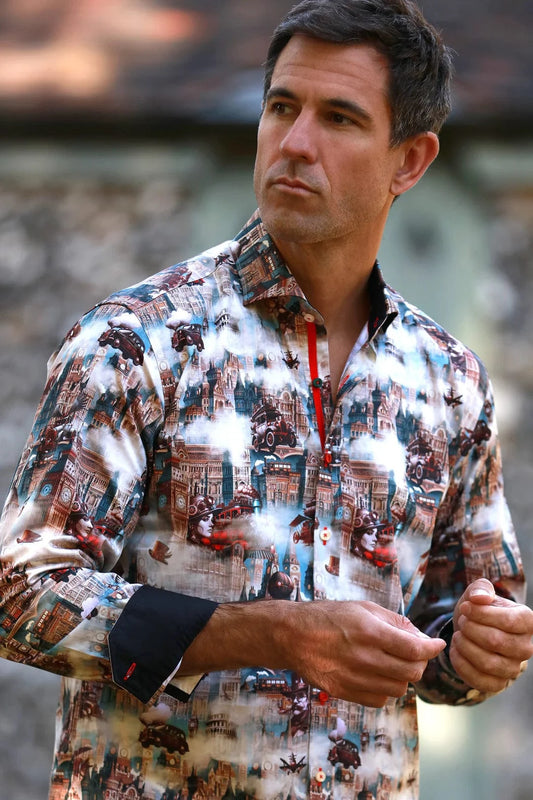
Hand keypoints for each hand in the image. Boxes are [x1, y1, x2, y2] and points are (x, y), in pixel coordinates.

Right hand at [289, 600, 445, 706]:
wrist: (293, 635)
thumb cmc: (329, 616)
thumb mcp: (362, 608)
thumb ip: (394, 622)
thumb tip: (421, 638)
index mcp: (371, 632)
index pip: (415, 650)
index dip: (432, 649)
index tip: (438, 645)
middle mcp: (365, 657)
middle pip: (411, 672)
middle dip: (419, 663)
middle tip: (414, 654)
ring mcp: (354, 678)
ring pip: (398, 688)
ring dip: (402, 677)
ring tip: (392, 663)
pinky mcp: (345, 692)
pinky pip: (379, 699)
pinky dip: (385, 689)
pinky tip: (377, 675)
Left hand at [450, 578, 532, 693]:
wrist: (472, 630)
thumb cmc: (478, 610)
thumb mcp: (478, 592)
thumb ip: (480, 588)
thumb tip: (480, 598)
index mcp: (527, 622)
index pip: (509, 621)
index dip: (482, 614)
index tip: (465, 608)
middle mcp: (526, 647)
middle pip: (495, 641)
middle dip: (470, 629)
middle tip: (462, 622)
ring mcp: (514, 668)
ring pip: (487, 663)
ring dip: (465, 646)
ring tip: (458, 635)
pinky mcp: (499, 683)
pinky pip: (480, 681)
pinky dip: (461, 665)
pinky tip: (456, 650)